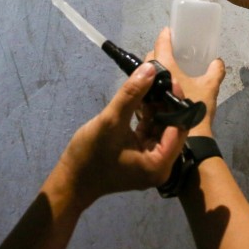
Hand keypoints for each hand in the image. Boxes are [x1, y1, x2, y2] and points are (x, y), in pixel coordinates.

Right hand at [57, 62, 186, 208]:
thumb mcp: (110, 121)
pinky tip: (143, 97)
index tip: (169, 79)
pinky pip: (150, 132)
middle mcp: (161, 165)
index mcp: (159, 164)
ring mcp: (150, 161)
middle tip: (161, 78)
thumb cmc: (89, 155)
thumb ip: (131, 94)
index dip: (176, 102)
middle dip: (167, 103)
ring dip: (158, 108)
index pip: (179, 128)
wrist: (69, 180)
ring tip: (153, 83)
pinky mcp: (140, 156)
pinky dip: (148, 116)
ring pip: (161, 128)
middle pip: (173, 128)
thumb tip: (151, 68)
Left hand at [146, 28, 224, 137]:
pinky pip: (148, 90)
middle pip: (151, 58)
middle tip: (174, 53)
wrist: (188, 140)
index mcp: (164, 67)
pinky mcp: (146, 106)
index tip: (170, 30)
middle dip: (160, 53)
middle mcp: (150, 77)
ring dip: (156, 71)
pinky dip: (155, 86)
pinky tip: (166, 89)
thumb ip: (215, 71)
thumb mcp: (209, 88)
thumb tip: (218, 61)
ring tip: (170, 70)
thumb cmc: (196, 108)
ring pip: (148, 75)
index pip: (160, 44)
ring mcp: (147, 93)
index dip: (166, 35)